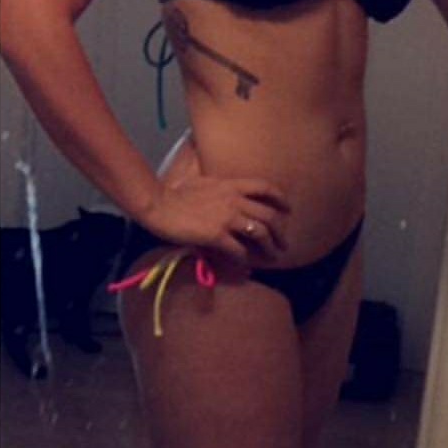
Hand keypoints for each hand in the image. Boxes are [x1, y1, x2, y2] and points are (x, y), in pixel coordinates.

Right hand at [154, 174, 290, 263]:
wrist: (159, 204)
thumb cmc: (176, 193)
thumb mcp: (203, 182)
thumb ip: (220, 188)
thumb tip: (228, 194)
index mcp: (231, 185)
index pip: (265, 187)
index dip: (280, 198)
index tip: (288, 209)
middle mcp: (234, 199)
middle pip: (268, 215)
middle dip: (281, 231)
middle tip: (284, 243)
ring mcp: (226, 218)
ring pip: (260, 233)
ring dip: (270, 247)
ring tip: (274, 257)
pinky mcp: (216, 235)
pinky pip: (239, 250)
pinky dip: (246, 259)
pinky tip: (246, 264)